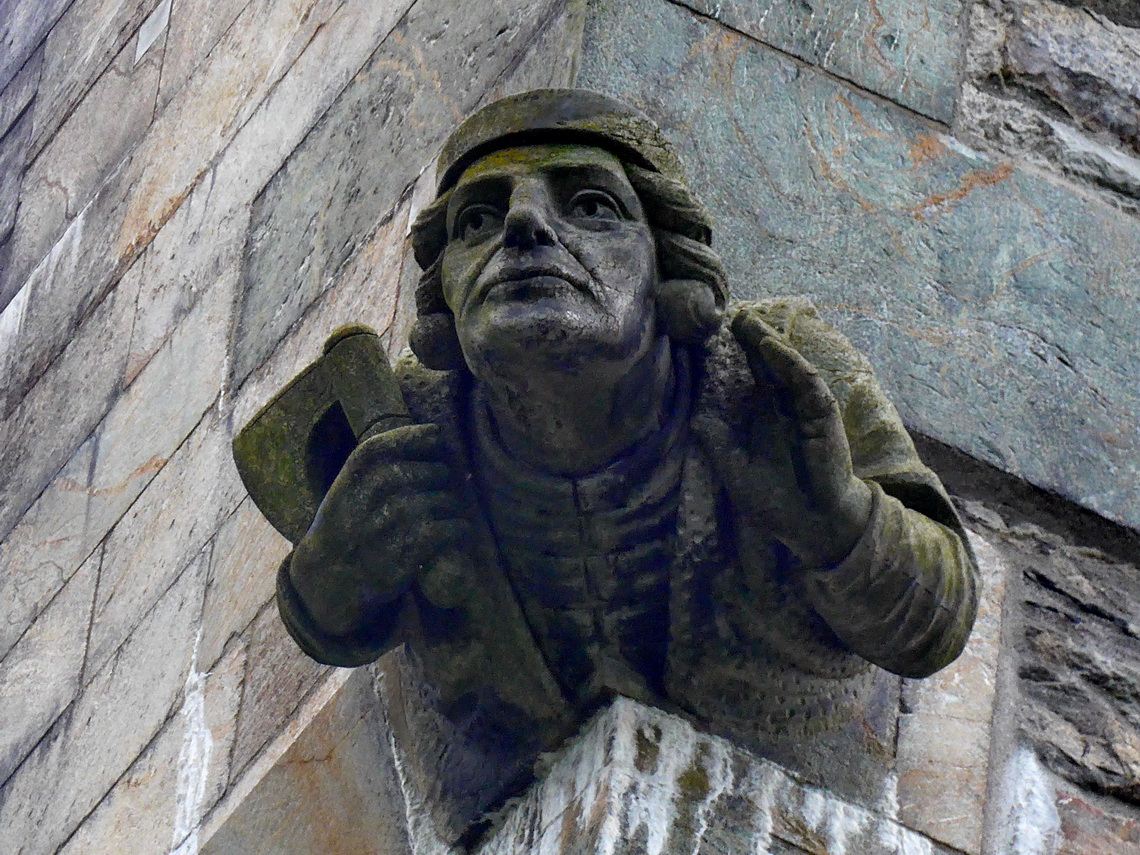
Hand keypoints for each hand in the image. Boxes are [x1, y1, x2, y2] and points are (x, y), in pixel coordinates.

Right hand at [289, 423, 468, 634]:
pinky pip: (444, 531)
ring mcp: (386, 528)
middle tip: (441, 482)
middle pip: (423, 473)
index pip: (385, 446)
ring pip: (438, 502)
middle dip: (438, 474)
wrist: (329, 580)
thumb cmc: (346, 527)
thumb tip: (432, 436)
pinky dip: (458, 528)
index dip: (415, 436)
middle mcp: (367, 499)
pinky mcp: (402, 555)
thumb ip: (376, 467)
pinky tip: (460, 529)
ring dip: (450, 504)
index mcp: (350, 480)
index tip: (436, 434)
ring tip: (448, 508)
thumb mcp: (346, 491)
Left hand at [694, 309, 872, 566]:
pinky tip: (770, 347)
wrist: (812, 525)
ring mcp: (806, 410)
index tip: (720, 332)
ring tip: (749, 322)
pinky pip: (805, 382)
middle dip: (754, 339)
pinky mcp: (822, 416)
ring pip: (787, 367)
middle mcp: (787, 409)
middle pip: (769, 365)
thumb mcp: (736, 471)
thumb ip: (718, 445)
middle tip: (734, 314)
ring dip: (769, 343)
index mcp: (768, 419)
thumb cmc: (778, 502)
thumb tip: (696, 420)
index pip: (753, 377)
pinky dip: (789, 363)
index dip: (740, 355)